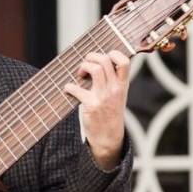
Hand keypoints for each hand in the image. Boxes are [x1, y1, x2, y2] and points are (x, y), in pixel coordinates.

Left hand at [62, 50, 129, 169]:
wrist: (108, 137)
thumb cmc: (110, 112)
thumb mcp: (118, 95)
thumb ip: (112, 79)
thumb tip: (97, 59)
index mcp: (122, 85)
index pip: (124, 62)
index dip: (112, 53)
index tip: (103, 58)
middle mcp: (115, 89)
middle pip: (105, 60)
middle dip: (91, 57)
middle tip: (85, 66)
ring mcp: (104, 97)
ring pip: (95, 69)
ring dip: (83, 67)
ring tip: (80, 75)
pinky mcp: (91, 106)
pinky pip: (76, 89)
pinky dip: (69, 87)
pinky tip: (68, 90)